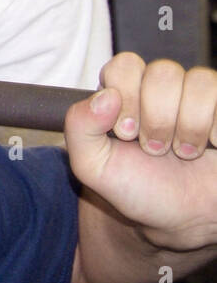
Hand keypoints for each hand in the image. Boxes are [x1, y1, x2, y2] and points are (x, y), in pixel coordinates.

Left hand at [65, 54, 216, 250]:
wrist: (182, 217)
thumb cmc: (137, 188)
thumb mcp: (92, 166)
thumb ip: (79, 127)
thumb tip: (105, 95)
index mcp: (123, 94)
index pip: (125, 65)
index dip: (126, 96)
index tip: (125, 133)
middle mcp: (161, 88)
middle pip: (163, 72)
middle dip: (157, 118)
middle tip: (154, 149)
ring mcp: (198, 96)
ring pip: (199, 81)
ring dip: (188, 126)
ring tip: (182, 152)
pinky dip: (215, 130)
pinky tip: (211, 146)